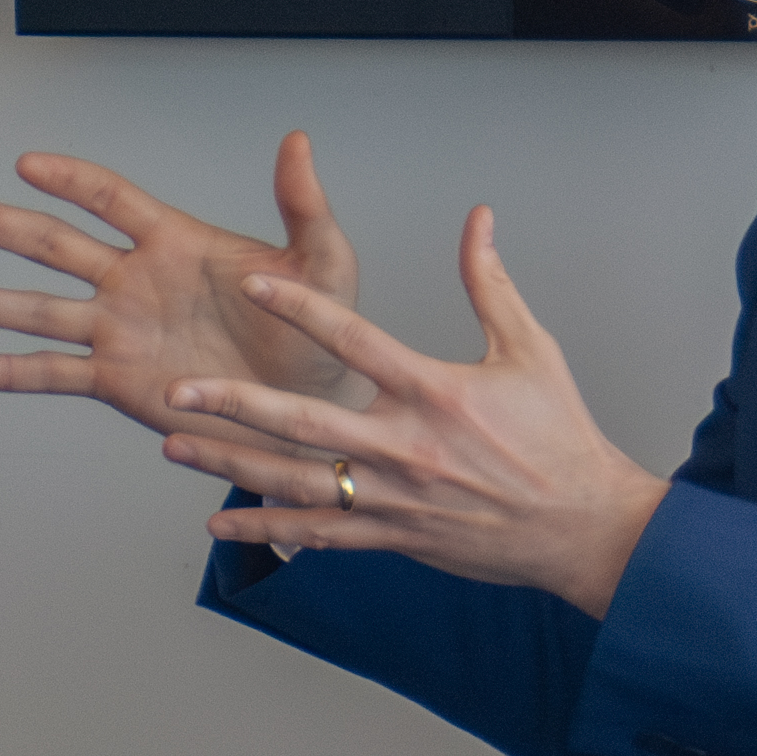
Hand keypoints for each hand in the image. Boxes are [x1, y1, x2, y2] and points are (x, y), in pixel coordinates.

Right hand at [0, 134, 368, 450]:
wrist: (310, 409)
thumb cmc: (318, 332)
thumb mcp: (324, 266)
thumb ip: (304, 208)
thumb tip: (297, 142)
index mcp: (176, 243)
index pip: (113, 200)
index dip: (71, 181)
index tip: (27, 164)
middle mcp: (135, 282)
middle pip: (54, 246)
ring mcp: (118, 331)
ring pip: (38, 311)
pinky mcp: (116, 381)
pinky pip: (52, 373)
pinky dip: (6, 372)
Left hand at [159, 204, 675, 615]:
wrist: (583, 527)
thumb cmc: (558, 436)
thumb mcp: (530, 350)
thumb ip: (490, 283)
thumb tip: (478, 219)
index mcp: (434, 390)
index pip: (354, 339)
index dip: (300, 308)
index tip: (253, 282)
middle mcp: (405, 445)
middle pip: (305, 421)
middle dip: (235, 404)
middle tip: (177, 389)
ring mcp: (395, 496)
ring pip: (296, 481)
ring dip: (231, 464)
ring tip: (173, 446)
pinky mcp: (393, 535)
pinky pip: (319, 533)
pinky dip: (267, 528)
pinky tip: (219, 521)